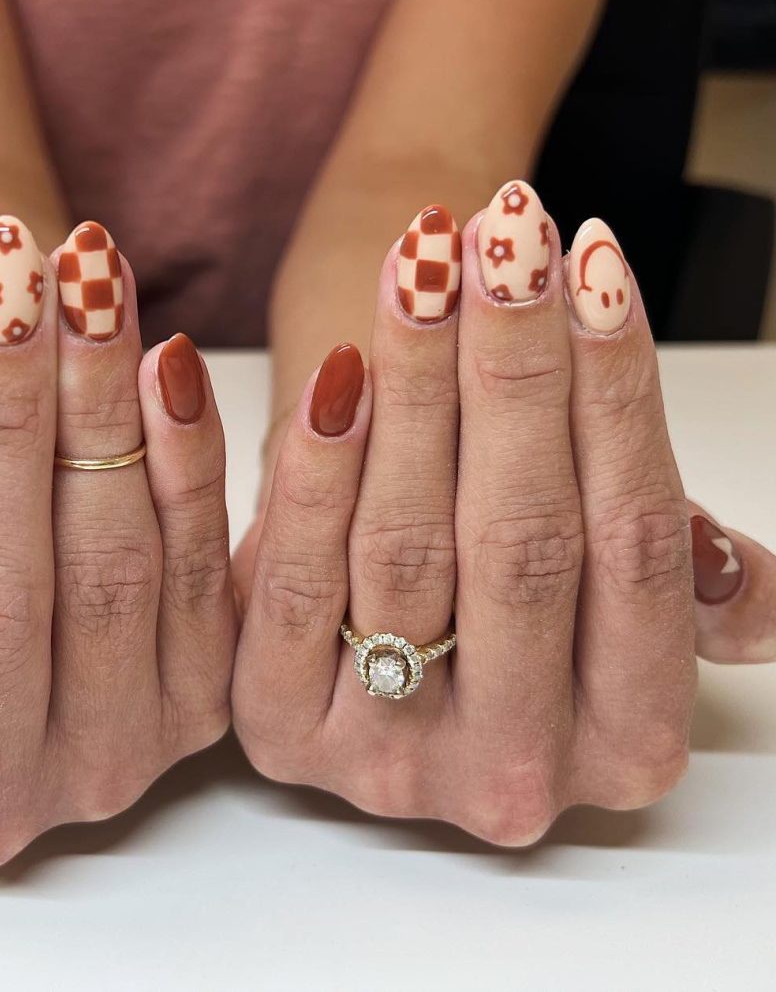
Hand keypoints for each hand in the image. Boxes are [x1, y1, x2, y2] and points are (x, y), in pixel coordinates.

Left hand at [232, 183, 775, 844]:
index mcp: (624, 745)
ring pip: (406, 546)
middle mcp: (511, 774)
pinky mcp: (279, 729)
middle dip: (515, 371)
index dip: (616, 395)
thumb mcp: (606, 600)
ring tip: (424, 260)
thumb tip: (736, 574)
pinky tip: (333, 364)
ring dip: (416, 385)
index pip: (634, 550)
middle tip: (504, 235)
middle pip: (522, 543)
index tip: (592, 264)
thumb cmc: (503, 578)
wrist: (369, 636)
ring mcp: (388, 762)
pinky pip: (292, 577)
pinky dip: (312, 464)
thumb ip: (673, 588)